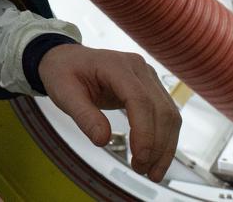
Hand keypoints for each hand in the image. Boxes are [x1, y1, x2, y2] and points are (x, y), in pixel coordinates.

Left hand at [37, 43, 180, 180]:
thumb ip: (83, 115)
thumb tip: (103, 140)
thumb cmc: (63, 73)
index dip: (144, 131)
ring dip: (165, 146)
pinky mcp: (152, 89)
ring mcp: (148, 77)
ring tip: (151, 172)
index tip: (139, 157)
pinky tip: (156, 158)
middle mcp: (138, 68)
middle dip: (156, 144)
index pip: (139, 99)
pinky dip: (164, 139)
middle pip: (160, 109)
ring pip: (169, 115)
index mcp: (115, 65)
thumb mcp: (63, 93)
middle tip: (142, 170)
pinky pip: (166, 116)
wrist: (66, 59)